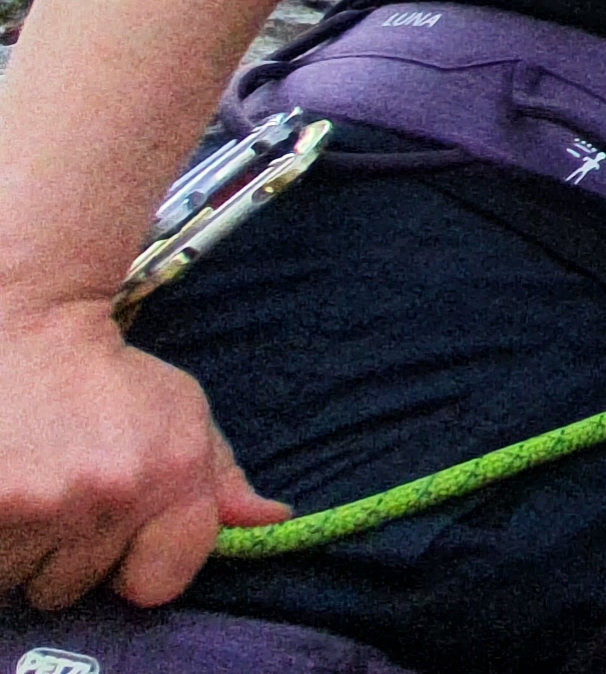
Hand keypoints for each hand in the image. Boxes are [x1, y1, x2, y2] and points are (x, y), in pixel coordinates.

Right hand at [0, 300, 283, 607]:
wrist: (25, 329)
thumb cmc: (106, 376)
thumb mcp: (179, 411)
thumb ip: (219, 477)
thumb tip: (270, 519)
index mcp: (172, 472)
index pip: (161, 583)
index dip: (134, 567)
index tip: (115, 539)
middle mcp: (111, 492)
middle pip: (78, 586)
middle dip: (65, 554)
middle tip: (57, 496)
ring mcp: (38, 502)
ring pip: (24, 580)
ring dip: (20, 551)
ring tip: (25, 491)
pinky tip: (4, 494)